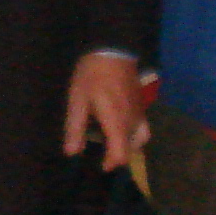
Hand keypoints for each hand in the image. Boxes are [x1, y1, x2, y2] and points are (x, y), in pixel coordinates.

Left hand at [62, 52, 145, 169]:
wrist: (113, 49)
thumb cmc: (92, 75)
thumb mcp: (77, 101)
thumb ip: (75, 128)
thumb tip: (72, 153)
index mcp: (116, 122)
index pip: (122, 154)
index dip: (112, 164)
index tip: (100, 166)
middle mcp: (132, 121)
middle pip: (130, 149)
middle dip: (116, 156)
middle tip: (100, 152)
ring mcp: (140, 113)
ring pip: (138, 140)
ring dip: (125, 146)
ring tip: (109, 141)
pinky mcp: (142, 105)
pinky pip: (143, 128)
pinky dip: (134, 135)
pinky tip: (121, 128)